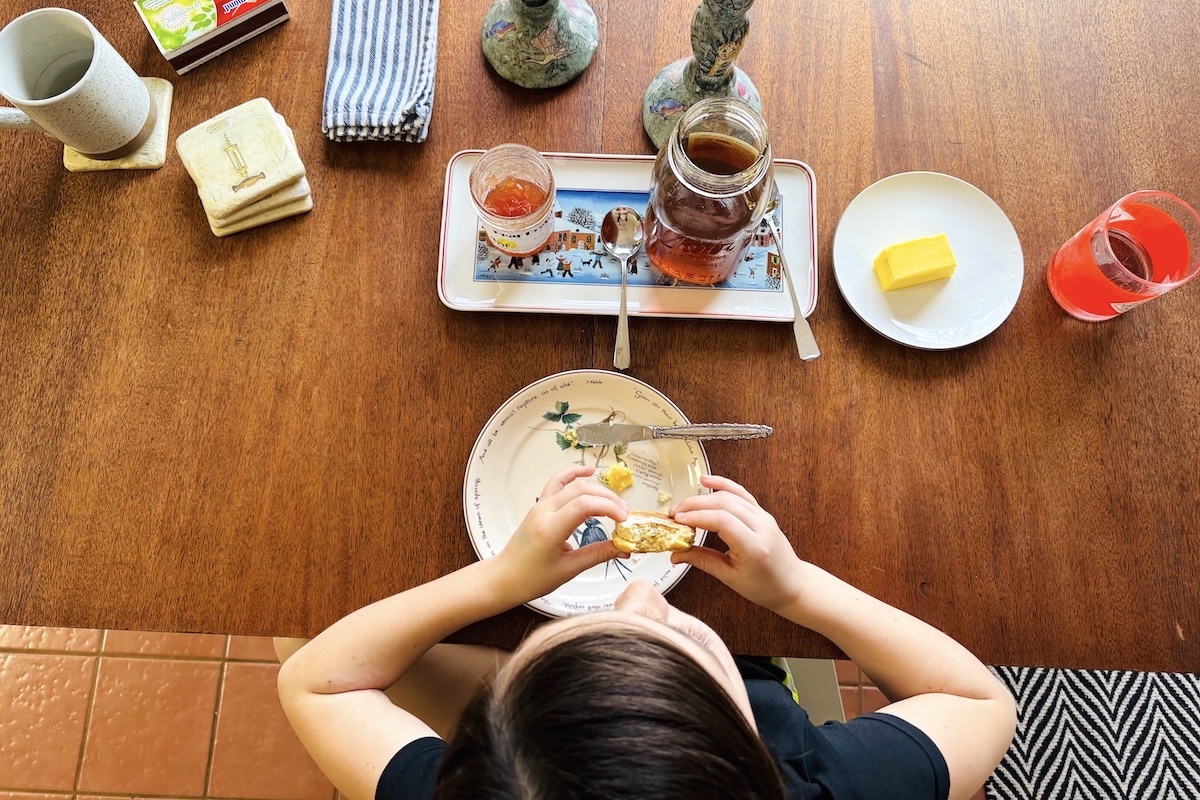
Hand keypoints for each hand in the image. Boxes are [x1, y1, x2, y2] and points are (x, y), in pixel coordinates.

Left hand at [490, 466, 628, 604]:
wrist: (504, 578)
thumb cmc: (532, 578)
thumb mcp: (569, 569)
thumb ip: (598, 554)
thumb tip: (624, 547)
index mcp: (550, 528)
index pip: (584, 505)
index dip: (609, 508)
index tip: (624, 520)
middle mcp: (544, 511)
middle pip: (581, 491)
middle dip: (607, 499)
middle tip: (624, 514)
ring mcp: (540, 506)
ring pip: (571, 485)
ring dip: (595, 489)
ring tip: (614, 500)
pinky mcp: (540, 506)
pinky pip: (557, 482)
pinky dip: (573, 474)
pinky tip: (589, 472)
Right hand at [670, 475, 804, 613]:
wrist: (792, 584)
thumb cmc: (765, 586)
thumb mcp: (730, 578)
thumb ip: (702, 561)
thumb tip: (676, 554)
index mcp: (754, 547)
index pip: (722, 521)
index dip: (697, 516)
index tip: (677, 521)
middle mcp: (762, 527)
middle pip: (724, 504)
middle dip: (694, 505)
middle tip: (674, 514)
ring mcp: (763, 517)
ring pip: (730, 496)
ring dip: (703, 497)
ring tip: (683, 505)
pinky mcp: (761, 512)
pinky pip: (741, 493)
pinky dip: (723, 484)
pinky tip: (706, 481)